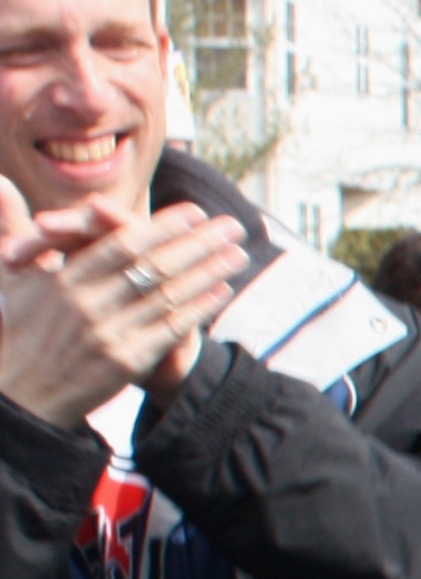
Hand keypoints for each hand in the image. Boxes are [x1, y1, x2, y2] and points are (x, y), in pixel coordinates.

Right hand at [0, 184, 245, 417]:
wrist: (20, 396)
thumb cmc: (17, 330)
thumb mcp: (9, 277)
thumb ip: (10, 226)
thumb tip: (0, 181)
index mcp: (62, 281)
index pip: (120, 246)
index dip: (162, 227)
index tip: (195, 212)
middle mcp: (86, 305)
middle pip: (153, 266)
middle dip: (198, 243)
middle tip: (232, 226)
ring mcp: (108, 334)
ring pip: (169, 296)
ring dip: (209, 272)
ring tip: (238, 255)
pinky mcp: (125, 362)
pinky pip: (170, 329)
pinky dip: (199, 308)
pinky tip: (221, 290)